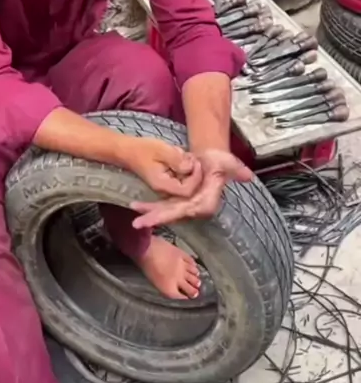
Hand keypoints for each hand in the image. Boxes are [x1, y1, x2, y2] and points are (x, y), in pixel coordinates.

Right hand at [126, 137, 202, 198]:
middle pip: (188, 189)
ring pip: (186, 184)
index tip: (195, 162)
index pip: (187, 191)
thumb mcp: (161, 150)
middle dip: (194, 174)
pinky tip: (181, 157)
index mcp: (163, 185)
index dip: (196, 178)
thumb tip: (191, 167)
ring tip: (185, 155)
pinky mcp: (167, 182)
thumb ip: (177, 160)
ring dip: (189, 170)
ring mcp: (166, 187)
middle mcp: (165, 190)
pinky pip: (180, 180)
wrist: (127, 151)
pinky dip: (184, 169)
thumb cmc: (143, 149)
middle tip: (191, 157)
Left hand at [130, 148, 252, 228]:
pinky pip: (162, 207)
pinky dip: (150, 208)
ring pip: (165, 213)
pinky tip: (136, 208)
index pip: (189, 210)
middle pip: (173, 214)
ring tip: (134, 220)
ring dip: (149, 215)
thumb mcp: (228, 163)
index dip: (175, 213)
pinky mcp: (176, 202)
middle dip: (156, 218)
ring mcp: (184, 206)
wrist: (210, 159)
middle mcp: (195, 208)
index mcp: (206, 203)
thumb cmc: (219, 161)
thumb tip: (248, 176)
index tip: (162, 216)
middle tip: (138, 223)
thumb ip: (237, 170)